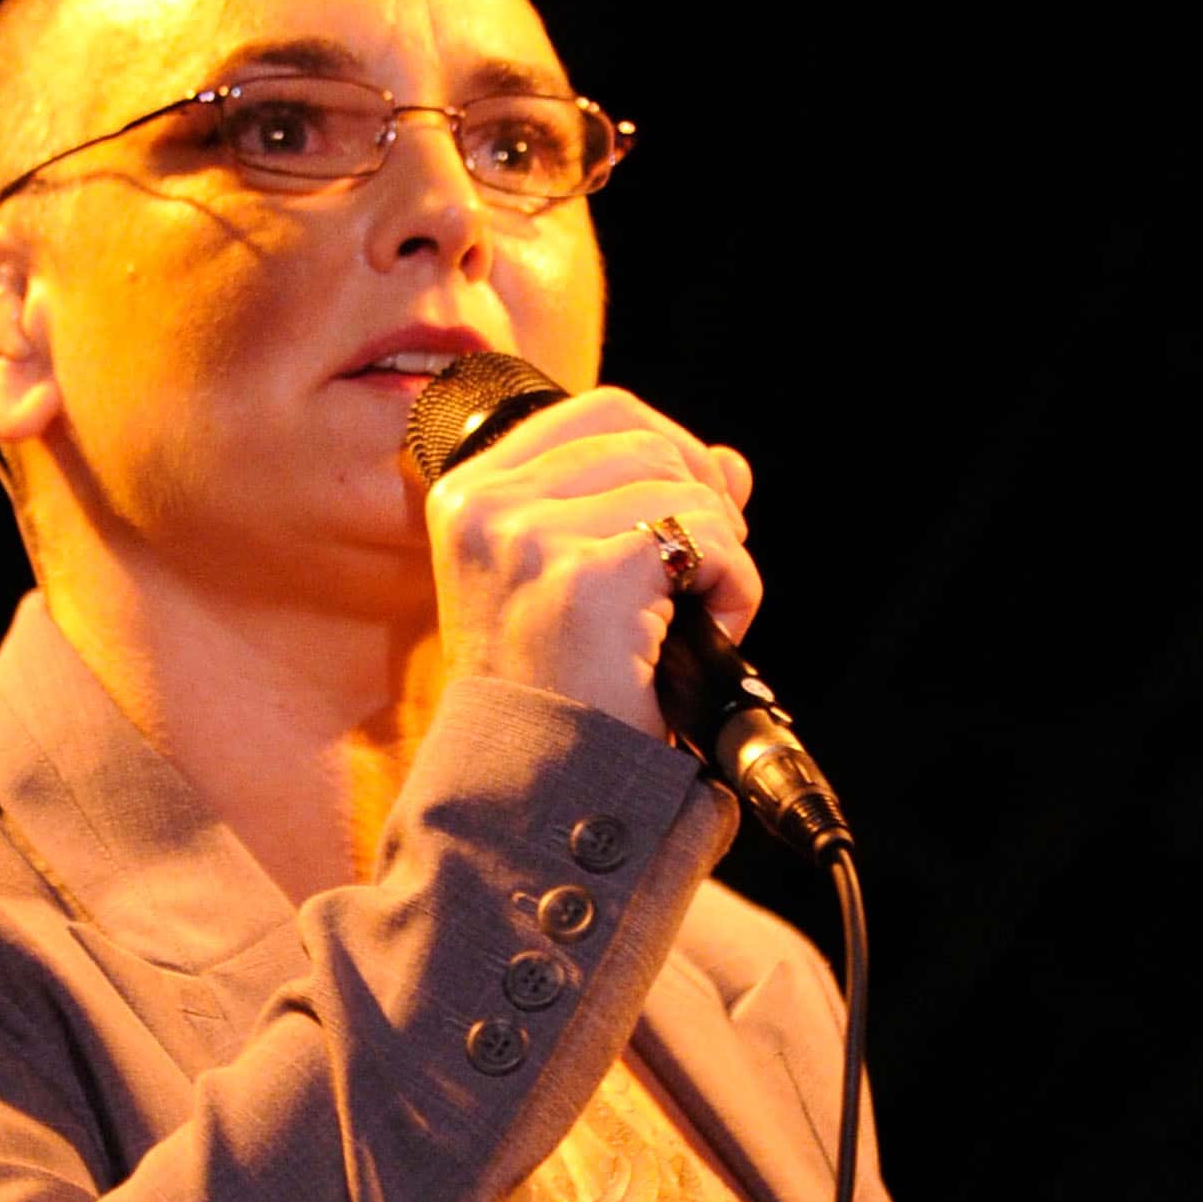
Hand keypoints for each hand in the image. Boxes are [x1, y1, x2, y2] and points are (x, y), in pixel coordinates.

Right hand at [420, 386, 758, 737]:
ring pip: (686, 488)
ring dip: (721, 552)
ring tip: (696, 617)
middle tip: (700, 580)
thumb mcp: (579, 582)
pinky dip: (735, 584)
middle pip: (649, 444)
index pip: (598, 412)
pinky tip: (711, 629)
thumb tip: (730, 463)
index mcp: (467, 497)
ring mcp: (529, 540)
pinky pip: (707, 539)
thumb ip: (643, 506)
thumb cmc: (553, 696)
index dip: (670, 445)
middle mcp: (486, 508)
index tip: (695, 503)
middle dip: (702, 505)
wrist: (537, 789)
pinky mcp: (586, 580)